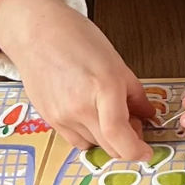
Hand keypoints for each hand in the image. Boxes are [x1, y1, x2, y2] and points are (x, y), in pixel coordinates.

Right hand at [0, 0, 152, 161]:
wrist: (36, 33)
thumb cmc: (76, 38)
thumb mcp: (115, 61)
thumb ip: (135, 92)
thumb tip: (148, 114)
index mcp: (104, 88)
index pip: (120, 137)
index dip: (136, 151)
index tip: (146, 151)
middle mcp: (81, 107)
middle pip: (109, 147)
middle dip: (126, 142)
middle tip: (133, 123)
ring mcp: (62, 116)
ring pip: (94, 144)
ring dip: (107, 136)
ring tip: (107, 110)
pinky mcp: (49, 120)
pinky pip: (75, 140)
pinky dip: (89, 134)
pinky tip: (89, 113)